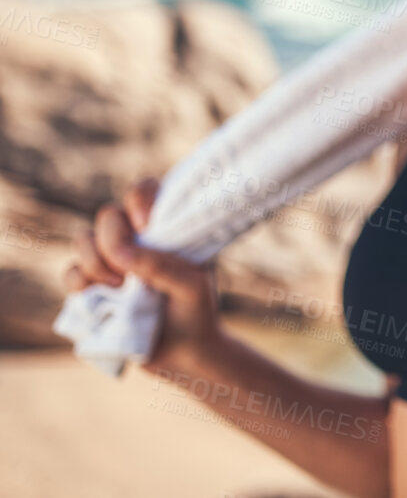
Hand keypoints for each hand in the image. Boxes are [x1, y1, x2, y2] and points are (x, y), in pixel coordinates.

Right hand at [63, 178, 221, 370]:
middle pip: (107, 215)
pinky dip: (81, 284)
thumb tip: (121, 253)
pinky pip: (71, 274)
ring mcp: (111, 263)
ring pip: (83, 241)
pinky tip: (104, 298)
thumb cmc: (196, 310)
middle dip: (113, 240)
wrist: (184, 354)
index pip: (143, 192)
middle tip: (129, 270)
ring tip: (120, 287)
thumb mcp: (191, 285)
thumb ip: (160, 265)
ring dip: (97, 263)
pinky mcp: (92, 289)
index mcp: (164, 229)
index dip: (139, 202)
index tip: (148, 227)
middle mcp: (135, 240)